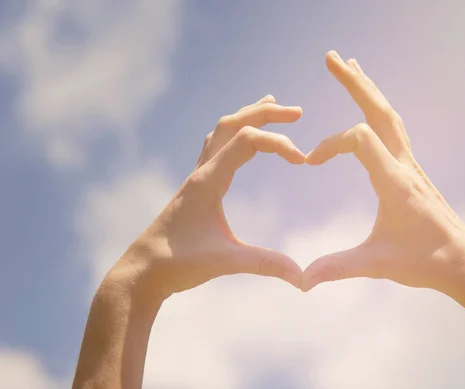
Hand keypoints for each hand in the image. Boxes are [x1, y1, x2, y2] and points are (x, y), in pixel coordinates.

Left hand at [110, 95, 304, 298]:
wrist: (142, 271)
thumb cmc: (177, 264)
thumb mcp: (225, 262)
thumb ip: (265, 264)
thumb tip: (302, 276)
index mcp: (208, 181)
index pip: (247, 140)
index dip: (279, 143)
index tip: (303, 162)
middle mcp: (202, 172)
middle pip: (233, 123)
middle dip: (266, 113)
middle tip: (296, 112)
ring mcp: (197, 177)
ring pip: (221, 131)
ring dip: (247, 116)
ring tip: (270, 104)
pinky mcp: (196, 187)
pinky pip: (215, 146)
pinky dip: (234, 133)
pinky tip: (241, 139)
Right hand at [301, 51, 464, 291]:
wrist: (463, 263)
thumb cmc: (425, 262)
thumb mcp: (377, 264)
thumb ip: (338, 267)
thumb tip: (303, 280)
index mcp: (395, 182)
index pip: (359, 138)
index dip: (330, 144)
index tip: (310, 162)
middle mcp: (405, 165)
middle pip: (379, 111)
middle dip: (355, 82)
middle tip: (332, 57)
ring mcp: (411, 164)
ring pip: (389, 116)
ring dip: (368, 90)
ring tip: (351, 67)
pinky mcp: (412, 170)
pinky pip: (394, 130)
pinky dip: (378, 111)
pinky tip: (371, 109)